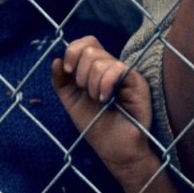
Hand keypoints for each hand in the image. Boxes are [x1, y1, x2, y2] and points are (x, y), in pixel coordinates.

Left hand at [51, 36, 153, 172]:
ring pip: (101, 60)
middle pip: (91, 49)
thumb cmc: (96, 127)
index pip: (87, 42)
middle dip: (80, 73)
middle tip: (86, 93)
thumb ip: (61, 82)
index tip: (68, 71)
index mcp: (97, 68)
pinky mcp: (137, 81)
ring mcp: (125, 72)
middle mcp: (112, 67)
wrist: (114, 150)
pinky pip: (117, 69)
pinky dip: (104, 84)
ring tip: (98, 100)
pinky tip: (105, 99)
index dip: (73, 50)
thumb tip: (56, 60)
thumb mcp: (71, 102)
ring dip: (92, 84)